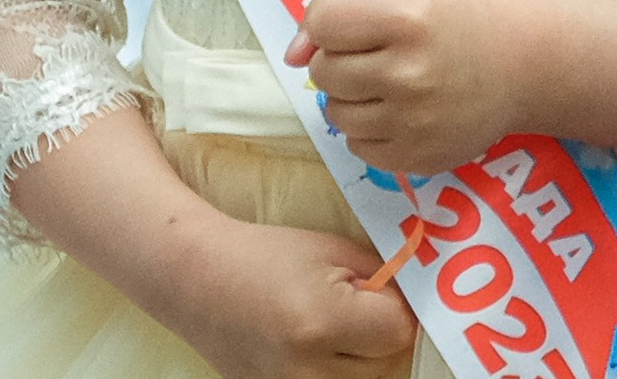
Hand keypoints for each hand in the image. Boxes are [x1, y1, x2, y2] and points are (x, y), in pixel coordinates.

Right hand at [174, 215, 414, 378]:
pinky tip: (313, 345)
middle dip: (379, 333)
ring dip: (361, 358)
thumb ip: (380, 277)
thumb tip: (416, 300)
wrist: (200, 283)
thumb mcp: (330, 250)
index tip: (380, 290)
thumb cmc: (267, 255)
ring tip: (329, 326)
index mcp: (322, 322)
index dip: (397, 306)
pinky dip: (335, 371)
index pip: (399, 330)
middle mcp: (310, 371)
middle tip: (350, 303)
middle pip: (386, 362)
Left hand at [288, 0, 535, 177]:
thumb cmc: (459, 15)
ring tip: (386, 81)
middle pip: (324, 72)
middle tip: (376, 51)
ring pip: (336, 114)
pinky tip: (397, 110)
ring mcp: (411, 123)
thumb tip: (292, 54)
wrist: (522, 64)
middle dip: (340, 59)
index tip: (352, 22)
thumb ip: (343, 6)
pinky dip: (368, 130)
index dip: (328, 22)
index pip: (322, 22)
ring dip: (350, 96)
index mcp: (402, 18)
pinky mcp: (417, 159)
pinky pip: (359, 148)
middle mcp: (405, 73)